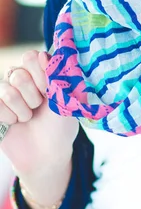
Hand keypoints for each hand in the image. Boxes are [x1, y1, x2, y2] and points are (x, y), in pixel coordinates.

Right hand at [0, 51, 78, 174]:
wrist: (46, 154)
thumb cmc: (61, 125)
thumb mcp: (65, 98)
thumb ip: (56, 74)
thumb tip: (43, 54)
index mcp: (43, 71)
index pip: (31, 56)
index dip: (39, 73)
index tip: (48, 90)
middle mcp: (24, 78)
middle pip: (16, 73)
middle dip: (31, 94)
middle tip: (39, 106)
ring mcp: (6, 92)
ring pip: (6, 90)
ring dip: (22, 109)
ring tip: (29, 117)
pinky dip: (9, 117)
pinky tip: (16, 122)